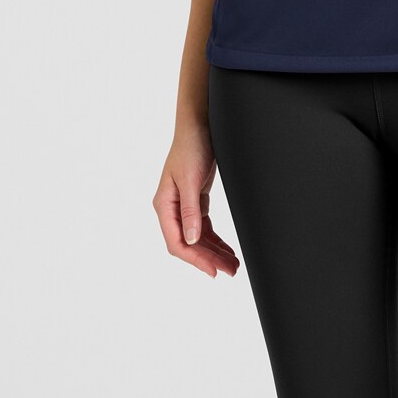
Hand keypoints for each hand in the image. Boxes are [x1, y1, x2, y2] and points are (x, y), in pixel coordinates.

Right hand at [153, 126, 240, 277]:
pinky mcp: (195, 201)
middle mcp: (171, 209)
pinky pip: (203, 228)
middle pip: (189, 244)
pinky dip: (215, 240)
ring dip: (214, 252)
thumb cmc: (190, 147)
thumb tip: (191, 240)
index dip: (196, 260)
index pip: (178, 243)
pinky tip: (227, 249)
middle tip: (230, 271)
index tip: (214, 271)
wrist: (198, 126)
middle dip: (209, 259)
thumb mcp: (190, 180)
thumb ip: (190, 211)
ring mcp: (183, 206)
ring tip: (233, 265)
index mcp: (164, 205)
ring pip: (197, 239)